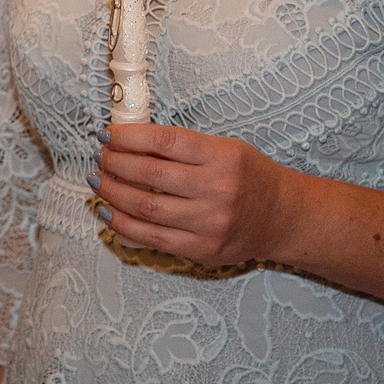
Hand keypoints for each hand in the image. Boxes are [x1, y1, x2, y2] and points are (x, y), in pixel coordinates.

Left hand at [93, 123, 295, 267]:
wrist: (284, 217)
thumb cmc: (251, 177)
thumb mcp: (224, 149)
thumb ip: (183, 147)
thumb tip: (129, 142)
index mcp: (221, 157)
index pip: (163, 142)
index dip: (128, 137)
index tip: (106, 134)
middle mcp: (215, 189)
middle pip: (149, 174)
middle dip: (114, 163)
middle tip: (100, 157)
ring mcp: (208, 222)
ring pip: (145, 208)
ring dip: (113, 193)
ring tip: (98, 182)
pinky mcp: (202, 249)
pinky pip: (152, 238)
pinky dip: (124, 225)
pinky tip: (109, 212)